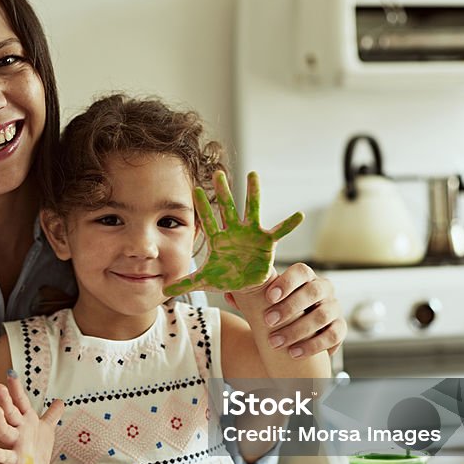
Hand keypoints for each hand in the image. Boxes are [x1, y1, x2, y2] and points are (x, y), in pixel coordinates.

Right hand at [0, 370, 61, 463]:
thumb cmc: (36, 448)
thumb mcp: (46, 429)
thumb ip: (52, 414)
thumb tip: (60, 401)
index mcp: (26, 420)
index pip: (20, 401)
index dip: (16, 388)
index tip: (10, 373)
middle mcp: (19, 429)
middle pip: (10, 412)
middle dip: (5, 400)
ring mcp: (16, 444)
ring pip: (5, 431)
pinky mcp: (16, 460)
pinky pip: (6, 457)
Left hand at [164, 171, 301, 296]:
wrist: (247, 284)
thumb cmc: (225, 277)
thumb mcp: (206, 281)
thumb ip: (186, 284)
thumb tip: (164, 291)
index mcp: (218, 239)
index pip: (207, 220)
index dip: (202, 207)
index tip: (195, 190)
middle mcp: (234, 231)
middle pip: (227, 208)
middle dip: (223, 191)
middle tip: (217, 172)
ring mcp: (251, 233)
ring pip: (252, 210)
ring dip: (253, 193)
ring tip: (253, 174)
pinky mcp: (267, 242)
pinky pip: (279, 231)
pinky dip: (289, 224)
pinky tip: (299, 215)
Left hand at [230, 263, 345, 357]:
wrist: (296, 332)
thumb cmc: (277, 311)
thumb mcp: (264, 303)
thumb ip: (248, 297)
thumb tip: (229, 293)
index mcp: (305, 278)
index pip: (302, 271)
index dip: (287, 282)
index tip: (269, 297)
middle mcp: (323, 289)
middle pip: (314, 291)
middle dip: (290, 307)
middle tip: (268, 321)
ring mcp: (334, 308)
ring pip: (322, 315)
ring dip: (298, 330)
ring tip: (275, 342)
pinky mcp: (339, 329)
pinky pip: (333, 335)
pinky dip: (313, 345)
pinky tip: (294, 353)